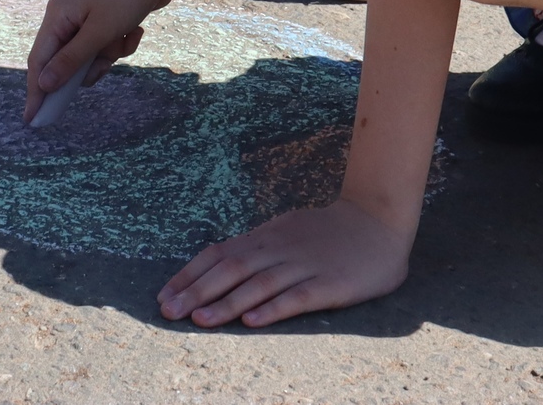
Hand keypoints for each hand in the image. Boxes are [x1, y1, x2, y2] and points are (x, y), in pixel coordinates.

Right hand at [24, 0, 181, 122]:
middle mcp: (67, 16)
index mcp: (57, 15)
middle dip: (89, 66)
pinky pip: (106, 46)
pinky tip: (136, 30)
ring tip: (125, 36)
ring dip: (110, 55)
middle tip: (106, 63)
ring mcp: (86, 17)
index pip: (39, 61)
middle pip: (66, 61)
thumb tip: (42, 84)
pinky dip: (121, 44)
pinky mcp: (105, 19)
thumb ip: (70, 61)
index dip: (35, 91)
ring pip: (90, 57)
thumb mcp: (99, 33)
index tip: (33, 120)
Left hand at [157, 201, 413, 327]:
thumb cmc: (327, 232)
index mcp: (266, 237)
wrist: (378, 220)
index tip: (164, 296)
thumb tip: (216, 265)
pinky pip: (298, 296)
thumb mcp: (285, 232)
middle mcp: (279, 248)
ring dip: (227, 302)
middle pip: (232, 268)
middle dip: (197, 291)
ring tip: (200, 320)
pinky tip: (252, 322)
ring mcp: (304, 265)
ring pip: (259, 284)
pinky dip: (273, 308)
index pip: (218, 253)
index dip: (189, 274)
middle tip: (168, 312)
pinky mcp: (330, 284)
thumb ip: (256, 248)